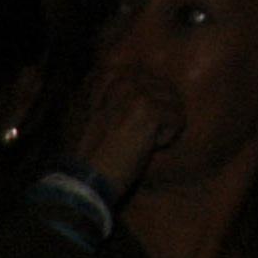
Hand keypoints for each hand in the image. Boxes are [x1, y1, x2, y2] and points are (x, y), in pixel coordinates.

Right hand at [60, 61, 185, 201]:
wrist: (80, 181)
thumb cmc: (80, 157)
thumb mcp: (80, 116)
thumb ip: (100, 96)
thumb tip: (127, 89)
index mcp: (101, 76)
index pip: (143, 76)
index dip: (143, 103)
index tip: (125, 125)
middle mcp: (118, 77)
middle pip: (161, 86)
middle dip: (157, 113)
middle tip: (135, 137)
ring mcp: (133, 92)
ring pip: (172, 102)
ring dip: (162, 126)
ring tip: (139, 142)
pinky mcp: (148, 109)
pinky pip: (177, 118)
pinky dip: (165, 139)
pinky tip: (144, 148)